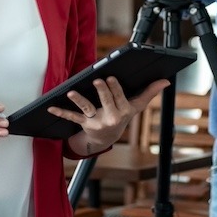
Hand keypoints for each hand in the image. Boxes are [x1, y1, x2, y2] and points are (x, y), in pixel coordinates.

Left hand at [50, 76, 168, 151]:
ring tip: (72, 93)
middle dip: (102, 92)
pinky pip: (72, 117)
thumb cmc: (122, 116)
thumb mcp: (136, 106)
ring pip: (87, 109)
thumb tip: (165, 80)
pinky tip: (51, 106)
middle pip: (106, 102)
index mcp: (123, 110)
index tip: (111, 78)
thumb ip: (149, 92)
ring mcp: (96, 121)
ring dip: (79, 101)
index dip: (115, 88)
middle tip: (98, 81)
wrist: (106, 138)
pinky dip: (61, 112)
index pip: (120, 98)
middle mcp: (110, 117)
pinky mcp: (84, 124)